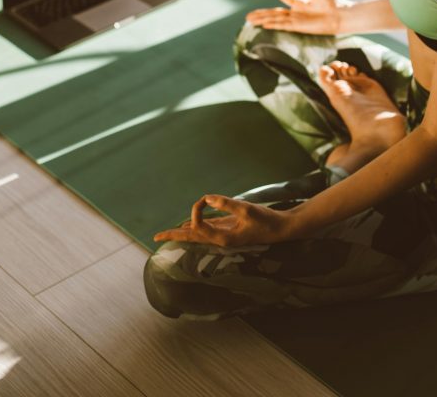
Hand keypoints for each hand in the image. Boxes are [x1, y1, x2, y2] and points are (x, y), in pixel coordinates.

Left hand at [153, 194, 294, 247]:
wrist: (281, 229)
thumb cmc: (266, 220)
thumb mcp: (247, 209)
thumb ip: (227, 204)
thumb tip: (207, 198)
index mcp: (222, 237)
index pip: (198, 226)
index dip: (196, 211)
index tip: (204, 199)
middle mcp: (219, 238)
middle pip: (191, 238)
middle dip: (174, 236)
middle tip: (155, 238)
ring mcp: (223, 233)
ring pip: (198, 234)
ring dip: (182, 232)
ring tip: (166, 234)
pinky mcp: (228, 228)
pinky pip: (207, 228)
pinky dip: (195, 226)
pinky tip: (189, 225)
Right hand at [246, 0, 351, 34]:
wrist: (340, 14)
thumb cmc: (331, 0)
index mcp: (300, 2)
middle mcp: (296, 12)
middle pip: (274, 13)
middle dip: (261, 14)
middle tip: (248, 16)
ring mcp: (297, 20)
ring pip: (275, 19)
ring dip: (262, 19)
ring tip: (249, 21)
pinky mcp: (299, 26)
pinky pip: (282, 25)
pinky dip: (272, 25)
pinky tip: (263, 26)